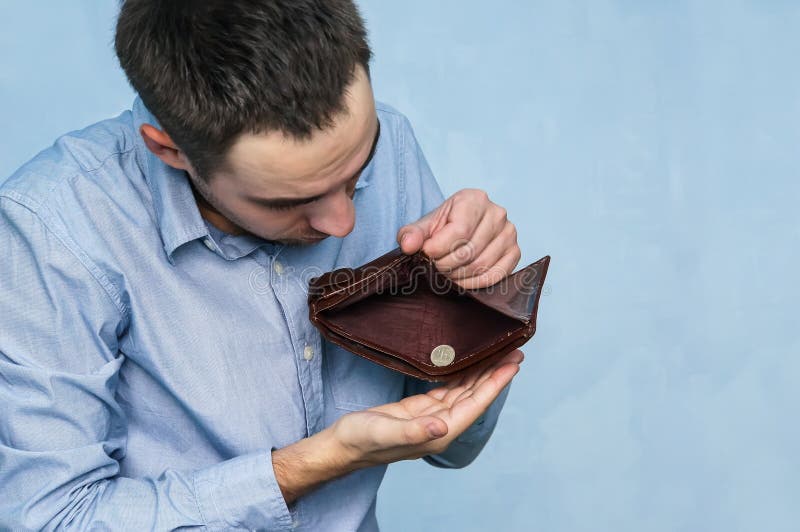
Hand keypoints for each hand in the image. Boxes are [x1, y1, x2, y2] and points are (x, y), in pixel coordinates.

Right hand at [329, 349, 523, 468]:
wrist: (343, 445)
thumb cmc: (362, 440)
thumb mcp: (386, 433)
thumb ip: (414, 431)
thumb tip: (443, 426)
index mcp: (439, 433)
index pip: (476, 404)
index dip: (495, 384)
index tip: (513, 364)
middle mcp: (442, 425)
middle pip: (476, 396)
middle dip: (496, 374)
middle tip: (515, 351)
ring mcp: (432, 417)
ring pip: (464, 391)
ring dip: (482, 373)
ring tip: (500, 353)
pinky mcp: (421, 408)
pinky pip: (449, 389)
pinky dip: (462, 375)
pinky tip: (470, 363)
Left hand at [396, 189, 520, 289]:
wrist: (462, 227)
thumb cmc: (444, 225)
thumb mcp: (426, 225)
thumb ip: (413, 234)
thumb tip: (407, 246)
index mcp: (475, 199)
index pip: (459, 231)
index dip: (438, 248)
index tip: (425, 254)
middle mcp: (497, 214)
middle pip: (469, 251)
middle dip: (445, 265)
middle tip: (433, 267)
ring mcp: (509, 233)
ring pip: (480, 265)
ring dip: (457, 276)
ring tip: (444, 272)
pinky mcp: (515, 252)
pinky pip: (495, 276)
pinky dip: (474, 283)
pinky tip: (460, 280)